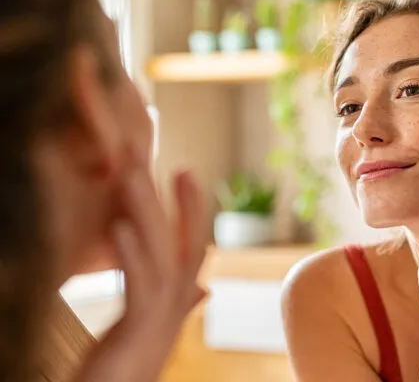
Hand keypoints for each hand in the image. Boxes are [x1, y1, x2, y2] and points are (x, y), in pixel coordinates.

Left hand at [75, 149, 208, 381]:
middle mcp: (175, 306)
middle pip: (179, 242)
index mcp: (175, 301)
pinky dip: (132, 254)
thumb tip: (203, 287)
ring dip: (148, 213)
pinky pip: (139, 287)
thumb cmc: (128, 367)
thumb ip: (178, 303)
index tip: (184, 169)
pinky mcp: (138, 332)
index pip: (191, 245)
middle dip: (170, 198)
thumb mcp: (151, 327)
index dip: (191, 208)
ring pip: (161, 256)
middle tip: (151, 153)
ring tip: (132, 174)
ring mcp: (160, 319)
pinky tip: (120, 226)